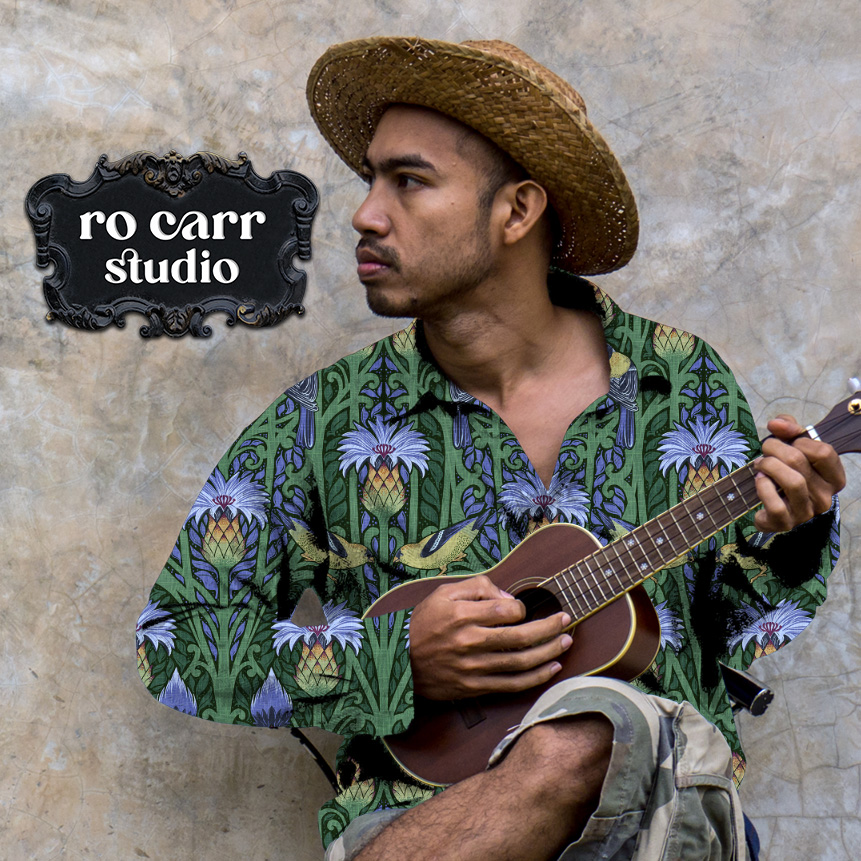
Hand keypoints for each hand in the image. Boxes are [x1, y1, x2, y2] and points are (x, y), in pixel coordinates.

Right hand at [408, 575, 571, 700]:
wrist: (399, 661)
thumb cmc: (424, 622)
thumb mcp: (444, 592)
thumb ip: (477, 587)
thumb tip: (508, 597)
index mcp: (463, 615)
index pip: (506, 610)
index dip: (521, 607)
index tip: (522, 608)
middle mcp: (470, 642)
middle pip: (520, 636)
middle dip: (549, 628)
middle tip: (567, 620)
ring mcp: (473, 668)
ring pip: (520, 662)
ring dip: (549, 652)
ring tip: (567, 642)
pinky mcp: (474, 688)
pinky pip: (511, 685)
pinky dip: (535, 678)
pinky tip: (552, 668)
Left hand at [754, 414, 844, 531]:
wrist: (771, 505)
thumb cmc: (787, 471)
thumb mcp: (794, 446)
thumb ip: (790, 429)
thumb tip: (776, 424)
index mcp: (834, 479)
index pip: (824, 452)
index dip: (800, 440)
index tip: (789, 441)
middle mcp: (825, 497)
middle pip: (799, 461)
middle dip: (774, 448)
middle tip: (765, 449)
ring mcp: (807, 513)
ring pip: (791, 482)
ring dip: (768, 465)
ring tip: (760, 464)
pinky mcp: (786, 523)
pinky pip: (776, 504)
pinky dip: (763, 488)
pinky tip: (759, 480)